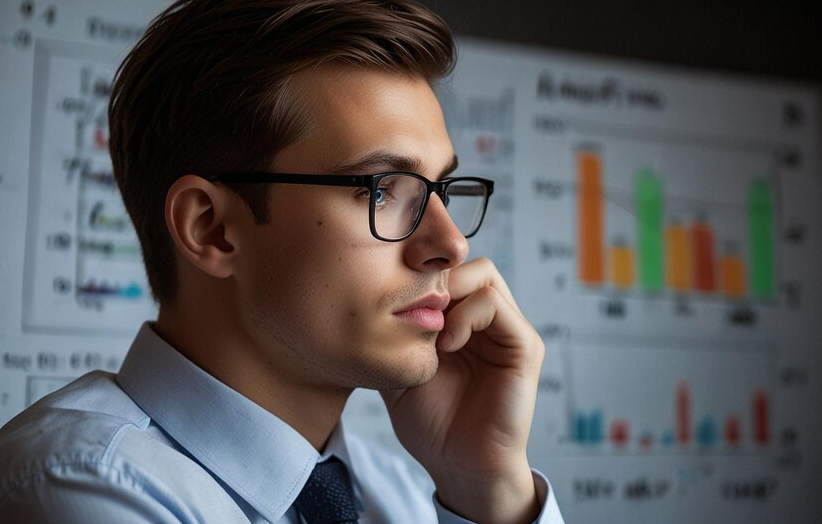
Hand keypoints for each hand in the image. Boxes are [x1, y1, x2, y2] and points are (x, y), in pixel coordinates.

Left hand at [381, 258, 544, 523]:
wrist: (459, 465)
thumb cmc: (433, 423)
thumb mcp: (400, 369)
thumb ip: (395, 333)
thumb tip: (372, 300)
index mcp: (463, 322)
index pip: (448, 272)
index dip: (421, 275)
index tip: (393, 296)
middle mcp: (489, 321)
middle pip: (467, 265)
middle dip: (435, 278)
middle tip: (410, 304)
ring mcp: (509, 330)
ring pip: (483, 275)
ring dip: (449, 294)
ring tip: (428, 328)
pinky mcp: (523, 346)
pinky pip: (495, 305)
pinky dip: (466, 315)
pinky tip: (446, 344)